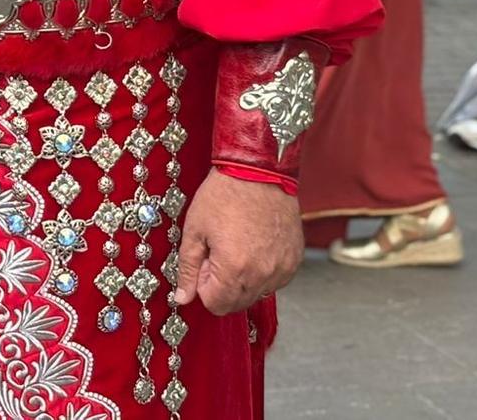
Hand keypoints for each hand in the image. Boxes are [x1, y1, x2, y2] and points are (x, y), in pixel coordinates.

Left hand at [171, 171, 302, 315]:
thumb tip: (182, 298)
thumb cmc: (225, 194)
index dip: (204, 285)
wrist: (259, 170)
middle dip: (222, 285)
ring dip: (243, 280)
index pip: (215, 304)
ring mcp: (282, 268)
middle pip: (237, 304)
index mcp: (234, 269)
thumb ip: (187, 269)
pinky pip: (274, 281)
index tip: (204, 262)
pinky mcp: (294, 260)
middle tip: (218, 252)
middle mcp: (263, 274)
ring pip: (257, 294)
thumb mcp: (194, 229)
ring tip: (237, 245)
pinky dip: (262, 272)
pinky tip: (254, 245)